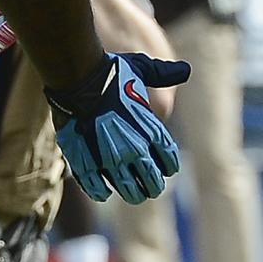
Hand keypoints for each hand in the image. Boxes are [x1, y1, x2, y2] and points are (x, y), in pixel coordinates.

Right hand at [45, 50, 188, 201]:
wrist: (78, 77)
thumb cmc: (109, 72)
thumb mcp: (141, 68)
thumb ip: (162, 74)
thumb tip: (185, 70)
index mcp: (150, 130)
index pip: (168, 158)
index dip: (168, 165)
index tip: (166, 168)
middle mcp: (134, 148)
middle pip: (151, 180)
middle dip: (153, 185)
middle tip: (151, 187)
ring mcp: (109, 158)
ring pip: (127, 189)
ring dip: (132, 193)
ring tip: (133, 194)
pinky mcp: (85, 161)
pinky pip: (96, 187)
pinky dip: (101, 191)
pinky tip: (104, 192)